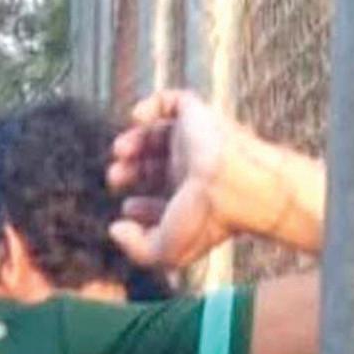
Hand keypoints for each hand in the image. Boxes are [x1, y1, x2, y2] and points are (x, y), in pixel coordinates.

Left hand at [107, 90, 244, 267]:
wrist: (238, 186)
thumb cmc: (207, 221)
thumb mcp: (166, 252)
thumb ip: (135, 248)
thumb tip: (115, 228)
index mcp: (192, 199)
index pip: (165, 199)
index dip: (141, 206)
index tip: (128, 208)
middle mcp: (195, 169)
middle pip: (157, 165)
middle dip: (130, 171)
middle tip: (114, 177)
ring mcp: (196, 141)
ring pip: (160, 135)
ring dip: (134, 140)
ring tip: (119, 151)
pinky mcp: (198, 117)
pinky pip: (175, 101)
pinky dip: (151, 105)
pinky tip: (136, 118)